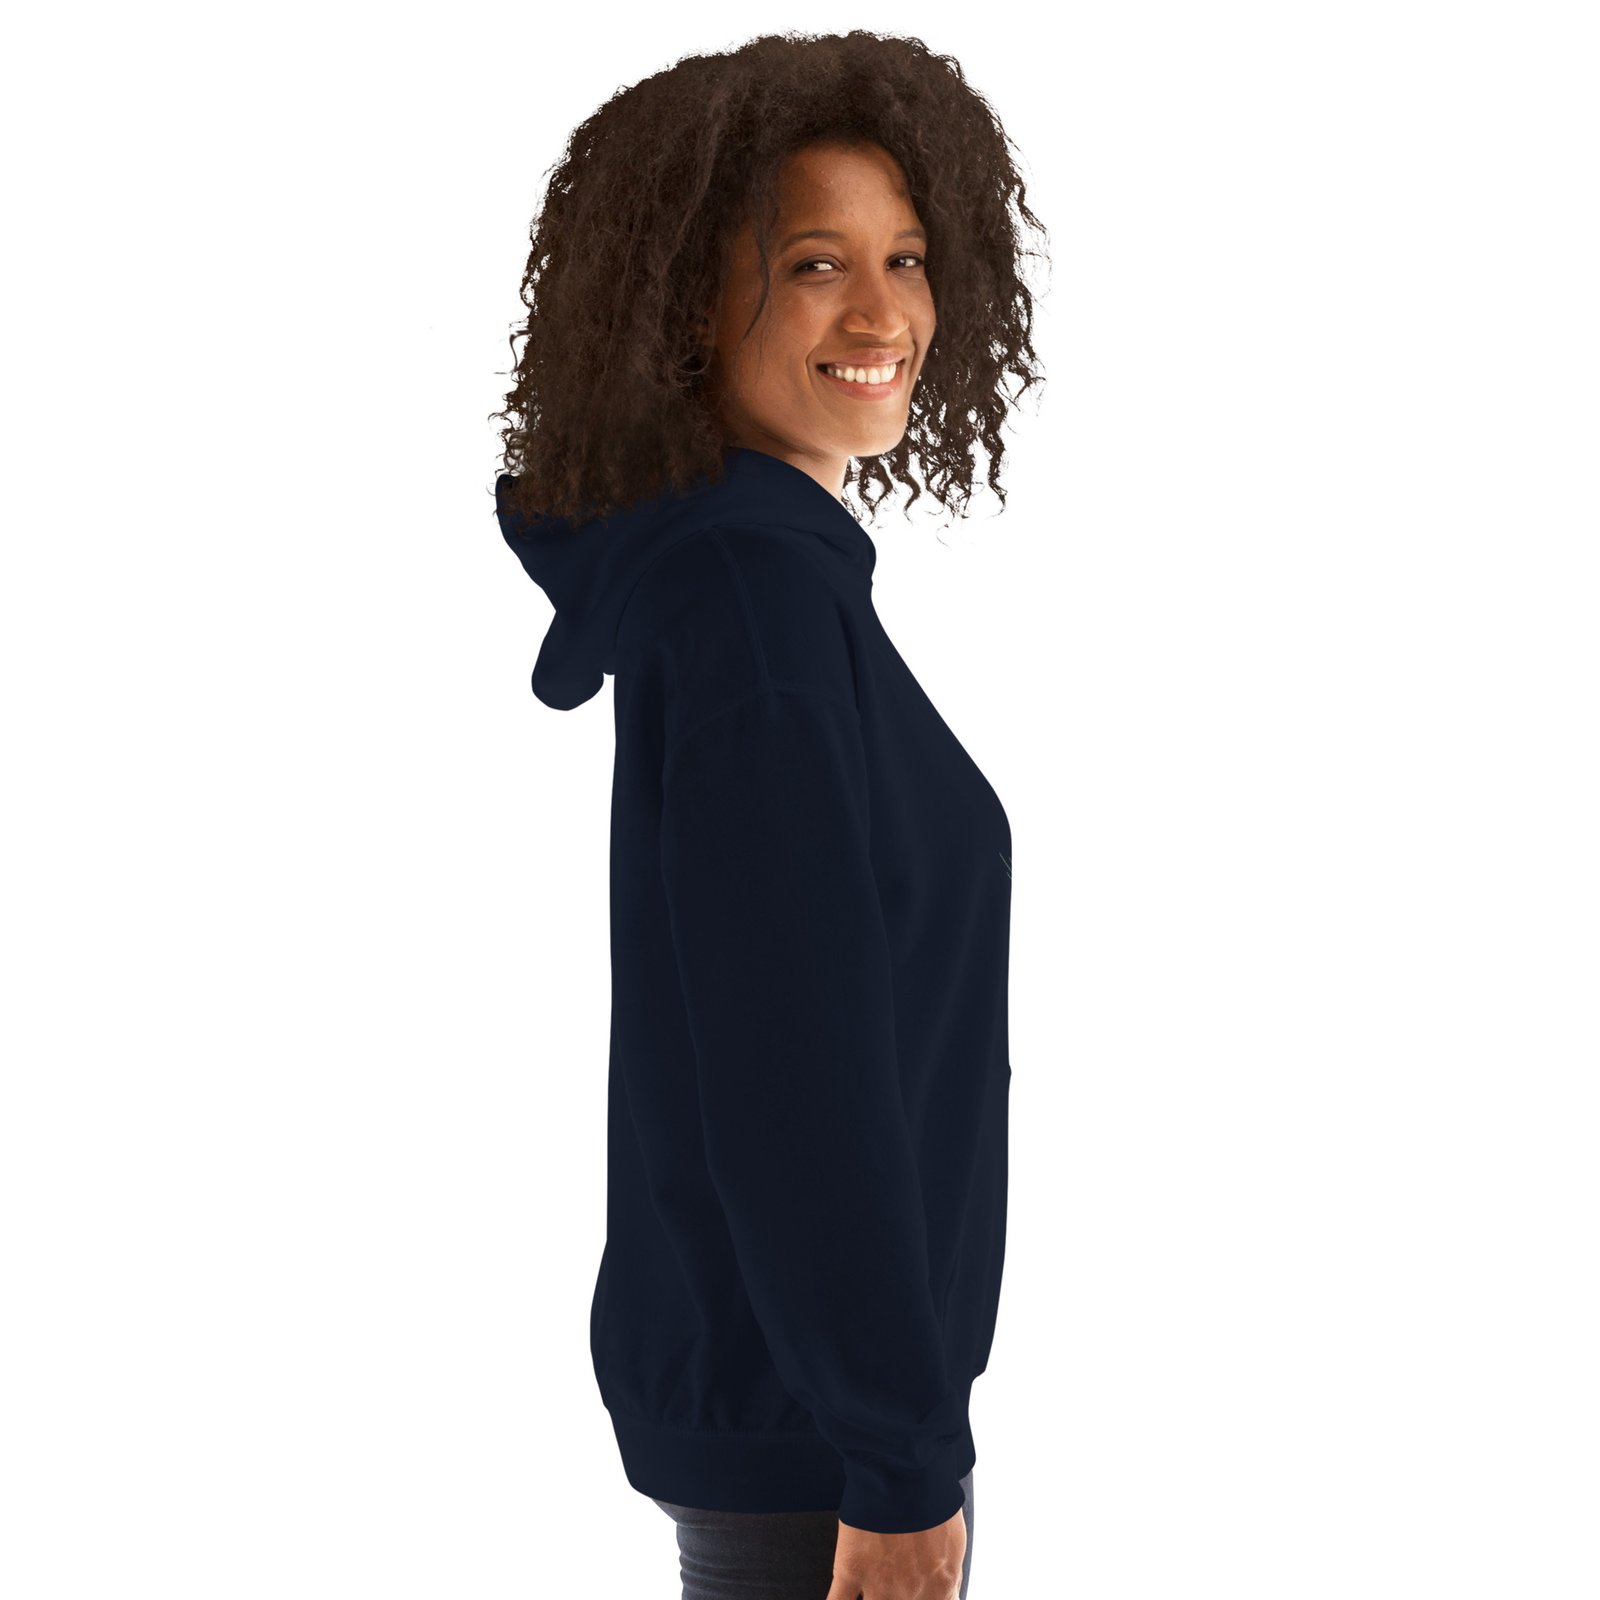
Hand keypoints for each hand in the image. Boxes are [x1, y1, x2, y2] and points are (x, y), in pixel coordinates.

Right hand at [824, 1503, 965, 1599]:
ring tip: (870, 1591)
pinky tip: (841, 1598)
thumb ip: (949, 1575)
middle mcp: (910, 1595)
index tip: (915, 1596)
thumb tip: (949, 1592)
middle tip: (890, 1586)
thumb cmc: (933, 1497)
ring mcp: (879, 1586)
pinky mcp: (851, 1570)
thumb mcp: (954, 1541)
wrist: (905, 1467)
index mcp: (940, 1588)